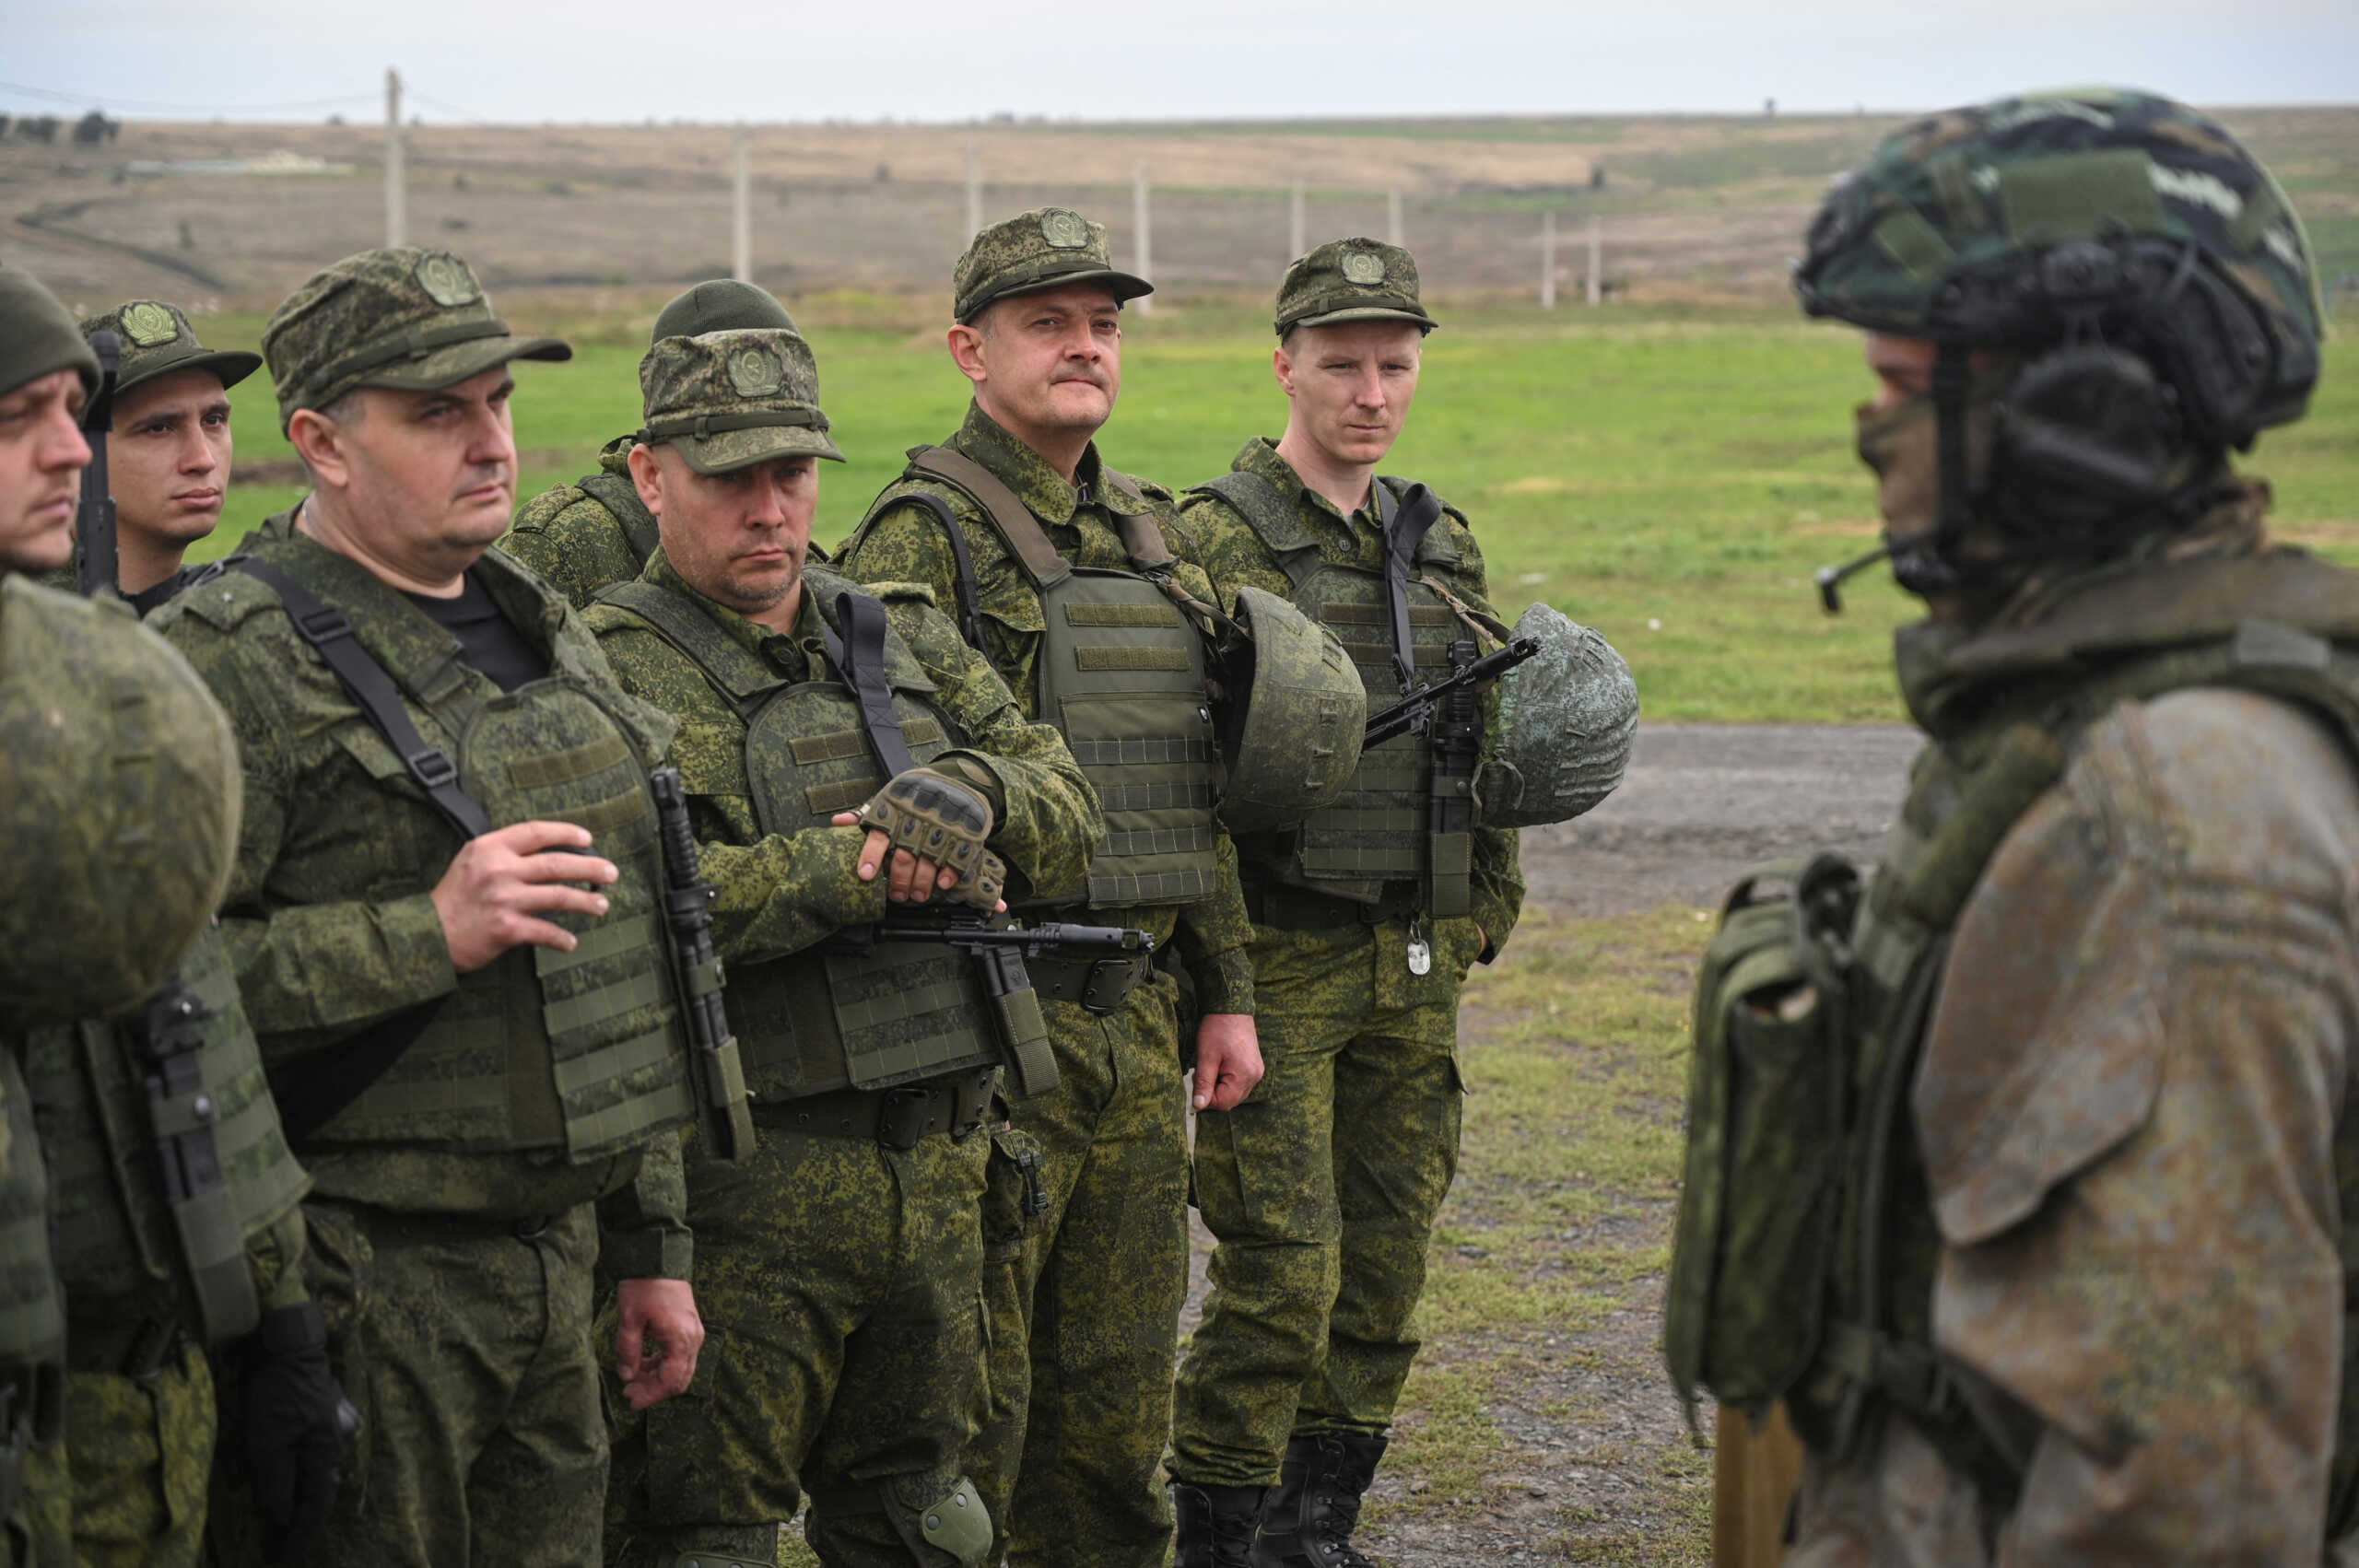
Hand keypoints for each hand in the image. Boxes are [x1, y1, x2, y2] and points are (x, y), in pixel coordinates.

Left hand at [241, 1302, 348, 1559]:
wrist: (288, 1342)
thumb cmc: (278, 1393)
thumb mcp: (268, 1442)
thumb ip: (276, 1483)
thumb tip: (283, 1517)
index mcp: (326, 1454)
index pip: (315, 1507)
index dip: (300, 1536)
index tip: (285, 1559)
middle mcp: (335, 1443)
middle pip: (318, 1490)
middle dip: (299, 1518)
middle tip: (279, 1541)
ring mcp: (330, 1425)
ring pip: (315, 1469)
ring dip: (298, 1493)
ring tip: (280, 1513)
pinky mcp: (318, 1412)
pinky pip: (310, 1450)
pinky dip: (298, 1468)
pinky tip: (288, 1470)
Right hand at [431, 820, 617, 973]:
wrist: (426, 935)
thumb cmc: (453, 899)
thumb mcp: (471, 862)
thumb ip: (503, 853)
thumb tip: (549, 852)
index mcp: (490, 847)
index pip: (537, 832)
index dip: (566, 833)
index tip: (588, 838)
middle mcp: (499, 869)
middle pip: (558, 863)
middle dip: (591, 867)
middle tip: (611, 873)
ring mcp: (504, 899)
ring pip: (560, 896)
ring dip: (587, 902)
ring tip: (602, 905)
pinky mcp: (506, 929)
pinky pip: (547, 932)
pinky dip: (562, 939)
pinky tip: (571, 942)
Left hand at [614, 1277, 703, 1410]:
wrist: (659, 1258)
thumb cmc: (644, 1287)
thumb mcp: (629, 1320)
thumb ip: (628, 1352)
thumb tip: (627, 1377)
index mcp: (680, 1339)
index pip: (669, 1381)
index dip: (651, 1396)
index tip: (631, 1401)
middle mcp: (693, 1339)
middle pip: (679, 1379)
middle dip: (655, 1390)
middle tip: (629, 1392)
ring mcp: (694, 1333)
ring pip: (681, 1369)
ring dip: (658, 1378)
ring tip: (633, 1378)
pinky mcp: (689, 1327)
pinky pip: (680, 1356)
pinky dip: (663, 1365)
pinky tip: (644, 1363)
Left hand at [831, 812, 1006, 912]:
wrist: (956, 778)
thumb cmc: (915, 795)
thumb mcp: (889, 799)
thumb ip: (864, 814)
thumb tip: (837, 823)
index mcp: (895, 811)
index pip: (879, 835)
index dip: (871, 856)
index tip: (865, 875)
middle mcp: (917, 820)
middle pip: (904, 856)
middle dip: (898, 880)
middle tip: (896, 896)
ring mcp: (941, 827)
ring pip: (928, 861)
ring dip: (921, 883)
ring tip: (917, 896)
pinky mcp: (964, 833)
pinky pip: (956, 857)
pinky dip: (949, 873)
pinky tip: (942, 883)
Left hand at [1192, 1013, 1263, 1111]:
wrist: (1232, 1008)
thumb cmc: (1217, 1029)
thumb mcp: (1206, 1056)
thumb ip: (1203, 1083)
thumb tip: (1198, 1105)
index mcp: (1245, 1075)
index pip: (1223, 1103)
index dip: (1206, 1099)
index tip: (1196, 1084)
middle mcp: (1255, 1077)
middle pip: (1231, 1100)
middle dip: (1213, 1093)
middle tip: (1202, 1073)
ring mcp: (1256, 1072)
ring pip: (1235, 1093)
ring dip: (1220, 1087)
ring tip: (1211, 1067)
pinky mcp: (1254, 1067)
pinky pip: (1240, 1083)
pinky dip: (1227, 1081)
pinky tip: (1219, 1066)